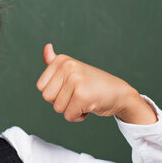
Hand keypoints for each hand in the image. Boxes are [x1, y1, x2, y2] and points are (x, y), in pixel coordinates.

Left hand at [36, 43, 156, 124]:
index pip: (41, 87)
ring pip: (57, 108)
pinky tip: (89, 106)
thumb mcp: (72, 69)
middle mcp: (68, 67)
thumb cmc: (93, 83)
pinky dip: (78, 116)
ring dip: (71, 109)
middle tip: (77, 94)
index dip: (55, 93)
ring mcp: (75, 80)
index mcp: (62, 60)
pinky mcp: (82, 96)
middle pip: (47, 97)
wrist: (120, 93)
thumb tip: (46, 47)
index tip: (69, 87)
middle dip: (61, 102)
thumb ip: (55, 62)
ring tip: (84, 99)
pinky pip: (68, 115)